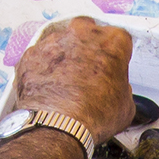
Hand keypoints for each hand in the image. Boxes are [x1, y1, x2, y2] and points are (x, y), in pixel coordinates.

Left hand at [15, 16, 135, 142]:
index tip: (113, 69)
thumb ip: (122, 88)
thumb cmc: (93, 115)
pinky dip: (45, 68)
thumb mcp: (126, 107)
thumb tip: (117, 90)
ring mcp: (54, 40)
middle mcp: (82, 32)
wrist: (58, 127)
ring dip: (66, 58)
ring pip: (62, 42)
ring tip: (68, 85)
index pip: (119, 41)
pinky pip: (41, 57)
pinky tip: (51, 88)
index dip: (116, 57)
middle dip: (89, 48)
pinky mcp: (32, 52)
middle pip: (88, 32)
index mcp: (112, 40)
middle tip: (90, 74)